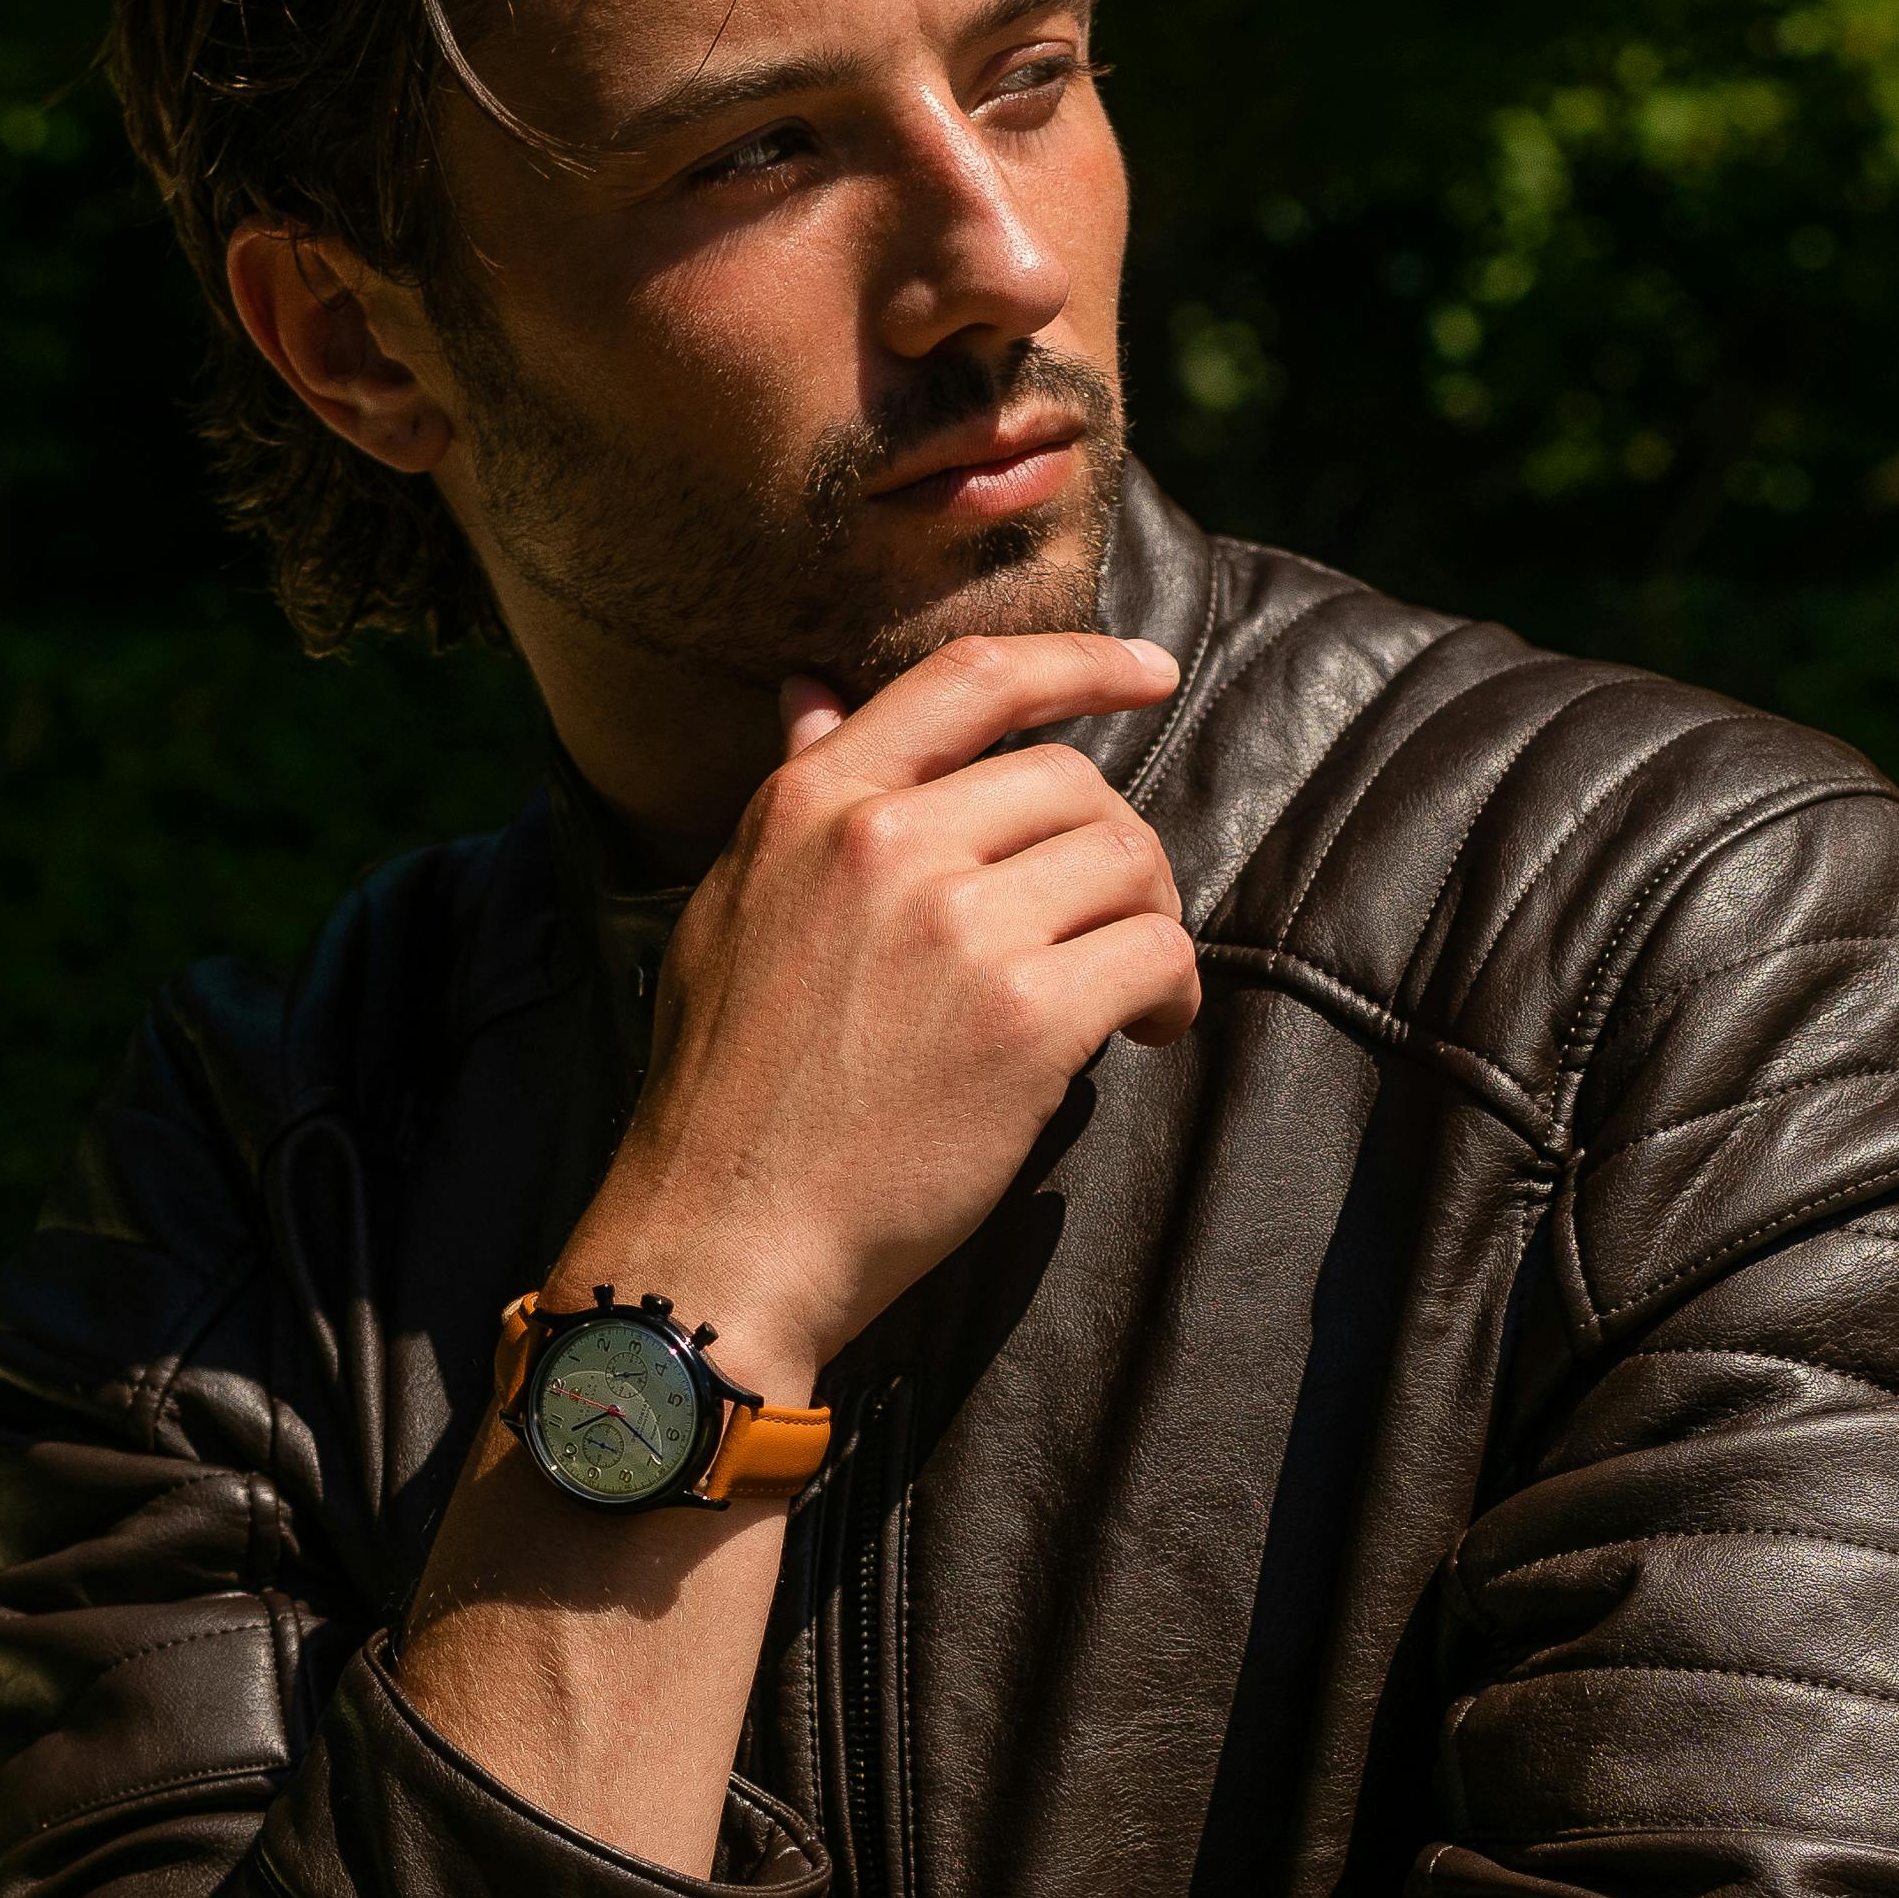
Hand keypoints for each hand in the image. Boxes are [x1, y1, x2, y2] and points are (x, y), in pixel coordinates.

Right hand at [578, 630, 1196, 1391]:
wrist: (727, 1236)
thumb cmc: (726, 1089)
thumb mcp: (730, 909)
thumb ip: (792, 794)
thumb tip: (812, 690)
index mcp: (814, 805)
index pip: (970, 680)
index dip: (1078, 662)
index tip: (1148, 670)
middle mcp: (888, 843)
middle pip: (1072, 784)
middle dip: (1113, 849)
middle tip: (1107, 921)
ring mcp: (960, 927)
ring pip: (1129, 864)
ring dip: (1150, 922)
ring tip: (1128, 989)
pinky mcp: (1025, 1018)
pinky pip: (1156, 955)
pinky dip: (1172, 994)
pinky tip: (1144, 1034)